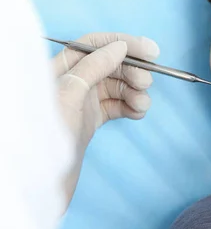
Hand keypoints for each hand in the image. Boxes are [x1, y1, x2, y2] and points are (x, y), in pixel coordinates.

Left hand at [53, 32, 158, 200]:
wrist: (42, 185)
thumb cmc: (47, 137)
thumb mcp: (70, 93)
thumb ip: (94, 66)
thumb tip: (120, 47)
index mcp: (59, 69)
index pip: (95, 44)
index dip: (125, 43)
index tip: (151, 51)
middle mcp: (71, 81)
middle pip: (111, 64)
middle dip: (133, 72)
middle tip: (146, 83)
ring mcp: (82, 100)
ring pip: (118, 86)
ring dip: (135, 92)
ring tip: (142, 105)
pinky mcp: (92, 119)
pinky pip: (117, 105)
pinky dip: (131, 107)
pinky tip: (137, 113)